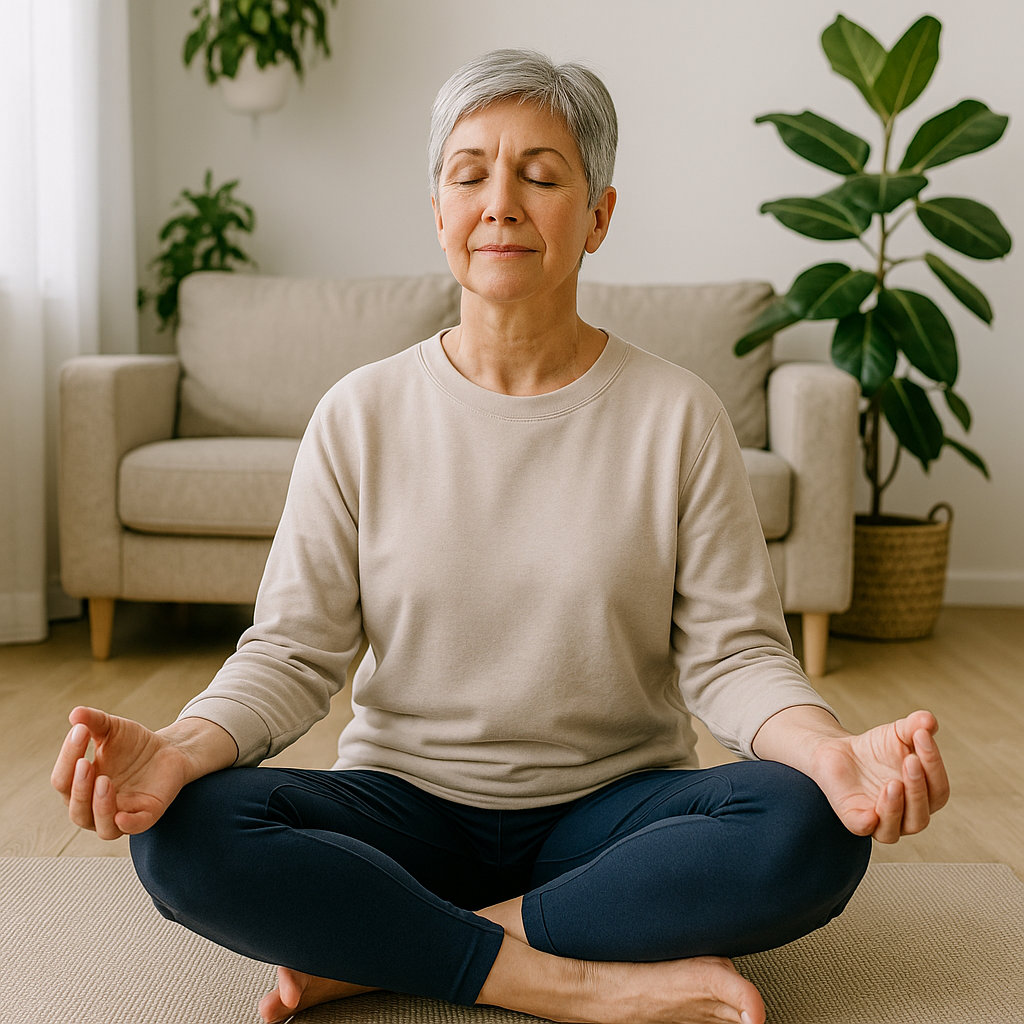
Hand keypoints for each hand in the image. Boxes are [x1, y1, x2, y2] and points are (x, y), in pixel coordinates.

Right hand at [51, 707, 235, 839]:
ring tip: (103, 781)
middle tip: (85, 763)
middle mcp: (96, 806)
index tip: (80, 731)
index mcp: (81, 786)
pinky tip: (122, 816)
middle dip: (79, 788)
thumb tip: (75, 713)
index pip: (62, 780)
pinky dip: (127, 825)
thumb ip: (94, 722)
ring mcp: (122, 813)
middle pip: (76, 809)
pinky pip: (133, 829)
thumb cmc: (134, 744)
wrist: (169, 749)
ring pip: (102, 827)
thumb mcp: (113, 729)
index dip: (67, 758)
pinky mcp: (147, 815)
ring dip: (99, 807)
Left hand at [806, 710, 948, 842]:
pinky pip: (865, 828)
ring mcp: (882, 821)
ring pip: (897, 828)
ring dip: (898, 806)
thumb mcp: (897, 733)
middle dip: (918, 786)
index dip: (934, 764)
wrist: (839, 750)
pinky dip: (870, 822)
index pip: (938, 789)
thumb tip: (929, 720)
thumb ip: (915, 727)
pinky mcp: (855, 819)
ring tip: (893, 782)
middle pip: (922, 812)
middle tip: (910, 759)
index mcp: (925, 796)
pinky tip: (872, 812)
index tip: (922, 735)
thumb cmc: (875, 749)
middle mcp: (908, 814)